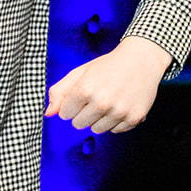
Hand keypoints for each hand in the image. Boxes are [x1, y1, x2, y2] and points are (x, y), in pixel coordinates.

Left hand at [46, 36, 171, 133]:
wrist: (142, 60)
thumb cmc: (109, 65)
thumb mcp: (80, 72)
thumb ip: (60, 91)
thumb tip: (48, 114)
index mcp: (85, 89)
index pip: (64, 114)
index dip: (72, 104)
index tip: (83, 93)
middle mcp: (102, 102)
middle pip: (78, 124)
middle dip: (84, 113)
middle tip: (97, 97)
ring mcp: (119, 111)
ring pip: (97, 129)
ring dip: (100, 118)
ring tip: (110, 101)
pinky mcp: (133, 118)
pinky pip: (115, 131)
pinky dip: (116, 121)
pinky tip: (121, 105)